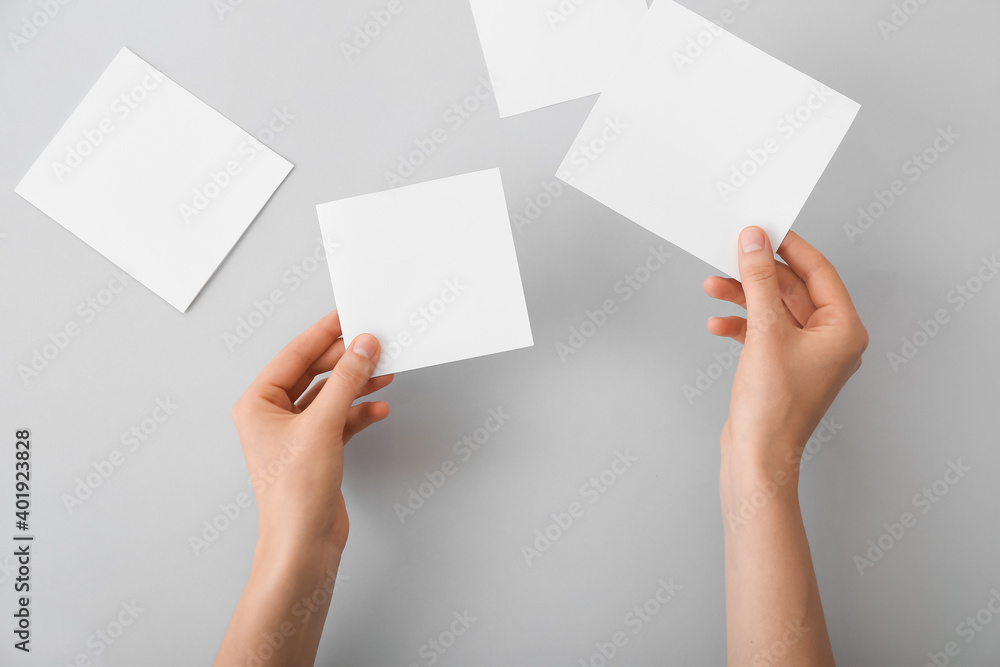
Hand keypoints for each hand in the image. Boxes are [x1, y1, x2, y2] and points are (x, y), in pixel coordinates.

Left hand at [231, 311, 392, 563]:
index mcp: (258, 403)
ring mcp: (295, 434)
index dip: (324, 334)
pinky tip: (378, 409)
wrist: (303, 545)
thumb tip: (362, 346)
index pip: (294, 355)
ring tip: (383, 372)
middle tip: (374, 345)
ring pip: (330, 395)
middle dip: (346, 362)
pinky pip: (340, 419)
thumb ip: (346, 381)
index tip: (348, 316)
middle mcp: (272, 416)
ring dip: (357, 385)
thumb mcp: (322, 426)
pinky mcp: (316, 451)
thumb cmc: (293, 495)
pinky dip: (359, 412)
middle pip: (314, 373)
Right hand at [703, 228, 867, 474]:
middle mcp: (830, 340)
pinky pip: (762, 332)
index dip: (789, 247)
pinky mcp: (782, 366)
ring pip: (773, 309)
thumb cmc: (775, 408)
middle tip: (732, 254)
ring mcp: (805, 354)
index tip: (764, 229)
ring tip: (713, 287)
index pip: (818, 271)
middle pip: (792, 289)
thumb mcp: (765, 331)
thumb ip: (759, 280)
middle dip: (757, 274)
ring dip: (743, 297)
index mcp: (843, 329)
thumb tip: (754, 242)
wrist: (757, 456)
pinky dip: (740, 324)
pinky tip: (718, 324)